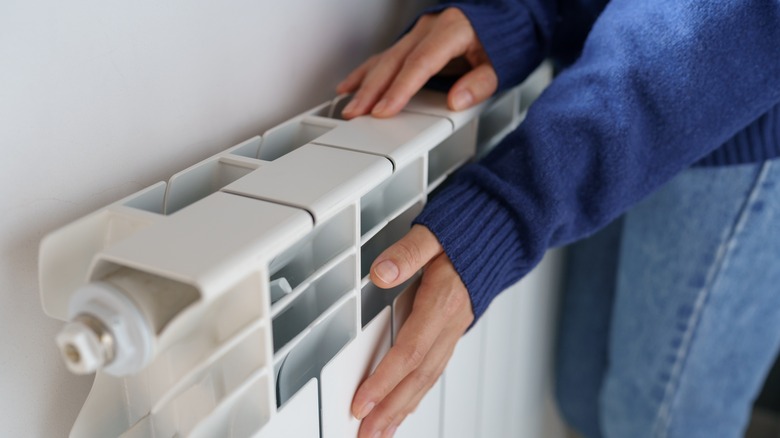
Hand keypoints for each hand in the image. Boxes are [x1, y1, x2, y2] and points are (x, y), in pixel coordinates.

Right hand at [337, 7, 497, 118]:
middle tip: (356, 113)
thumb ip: (480, 83)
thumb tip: (456, 101)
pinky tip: (351, 85)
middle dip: (372, 90)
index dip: (400, 89)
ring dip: (365, 84)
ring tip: (349, 105)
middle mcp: (430, 28)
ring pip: (386, 58)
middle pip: (395, 61)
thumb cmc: (503, 40)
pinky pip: (386, 56)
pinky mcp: (414, 40)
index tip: (384, 110)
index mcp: (452, 30)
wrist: (506, 16)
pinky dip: (368, 72)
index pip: (420, 63)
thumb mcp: (501, 64)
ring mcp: (419, 32)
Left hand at [353, 225, 474, 437]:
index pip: (410, 352)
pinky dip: (416, 395)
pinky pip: (434, 371)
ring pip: (427, 380)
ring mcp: (453, 332)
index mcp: (443, 302)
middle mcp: (450, 324)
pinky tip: (404, 408)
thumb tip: (381, 271)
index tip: (362, 403)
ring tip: (380, 434)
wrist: (501, 233)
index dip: (385, 381)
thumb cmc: (467, 232)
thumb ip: (408, 251)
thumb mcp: (434, 232)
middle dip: (390, 410)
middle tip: (366, 436)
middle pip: (418, 377)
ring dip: (402, 410)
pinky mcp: (452, 333)